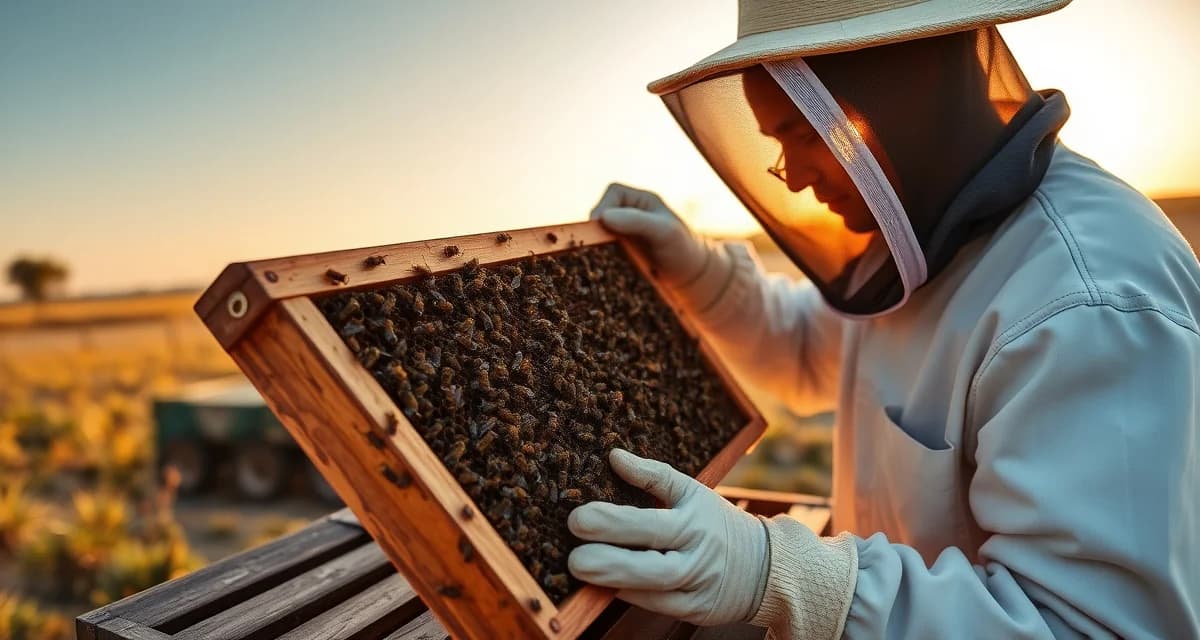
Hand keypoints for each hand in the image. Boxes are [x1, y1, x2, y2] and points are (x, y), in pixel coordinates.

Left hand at [567, 449, 768, 625]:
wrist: (766, 566)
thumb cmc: (718, 523)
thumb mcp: (693, 492)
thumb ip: (653, 476)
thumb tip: (613, 456)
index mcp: (695, 522)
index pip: (651, 522)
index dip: (613, 522)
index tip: (577, 518)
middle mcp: (698, 557)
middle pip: (653, 565)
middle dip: (611, 562)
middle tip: (574, 558)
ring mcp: (698, 587)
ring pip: (656, 591)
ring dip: (617, 582)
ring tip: (583, 572)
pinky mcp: (697, 610)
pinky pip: (659, 606)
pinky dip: (633, 597)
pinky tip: (607, 587)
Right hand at [589, 183, 713, 285]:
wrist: (693, 277)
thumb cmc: (684, 250)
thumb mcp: (664, 232)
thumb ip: (636, 221)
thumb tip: (603, 216)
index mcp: (643, 201)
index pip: (614, 192)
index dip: (604, 205)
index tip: (600, 224)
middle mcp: (633, 214)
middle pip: (603, 211)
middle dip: (598, 226)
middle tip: (595, 244)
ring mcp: (627, 233)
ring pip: (601, 231)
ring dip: (598, 243)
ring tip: (601, 257)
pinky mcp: (624, 252)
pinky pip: (605, 249)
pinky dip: (602, 255)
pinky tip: (606, 265)